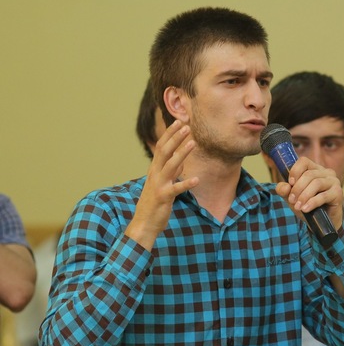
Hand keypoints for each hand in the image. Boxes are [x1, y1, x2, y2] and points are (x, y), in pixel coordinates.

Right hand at [125, 120, 198, 250]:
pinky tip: (197, 179)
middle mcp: (155, 174)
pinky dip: (186, 183)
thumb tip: (182, 160)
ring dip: (182, 153)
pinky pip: (176, 189)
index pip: (161, 147)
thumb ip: (172, 172)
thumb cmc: (154, 203)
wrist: (143, 223)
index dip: (170, 134)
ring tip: (193, 143)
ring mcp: (158, 185)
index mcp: (154, 169)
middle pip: (164, 151)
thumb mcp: (162, 184)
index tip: (179, 121)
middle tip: (186, 125)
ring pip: (170, 165)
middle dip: (175, 137)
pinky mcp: (163, 197)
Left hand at [275, 157, 342, 229]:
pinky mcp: (338, 193)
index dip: (295, 171)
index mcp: (314, 169)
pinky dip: (312, 203)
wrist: (320, 222)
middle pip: (309, 174)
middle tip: (291, 200)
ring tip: (297, 206)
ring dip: (304, 196)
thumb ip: (284, 191)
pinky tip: (305, 209)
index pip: (304, 161)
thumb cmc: (306, 205)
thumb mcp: (292, 198)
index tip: (290, 183)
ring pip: (316, 183)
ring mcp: (334, 181)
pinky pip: (323, 196)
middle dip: (297, 188)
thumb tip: (284, 187)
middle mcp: (326, 172)